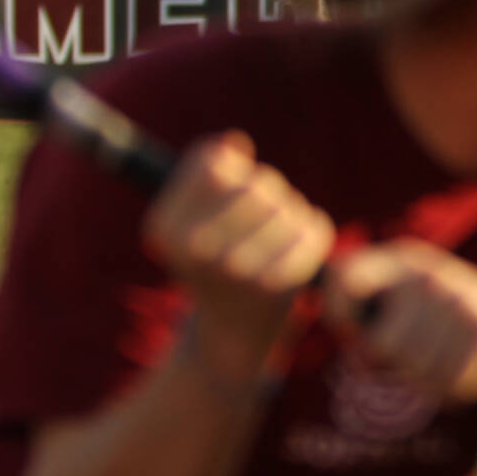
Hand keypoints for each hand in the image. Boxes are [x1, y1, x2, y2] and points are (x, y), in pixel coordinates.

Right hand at [147, 133, 334, 357]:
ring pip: (288, 204)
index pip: (213, 161)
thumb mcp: (190, 217)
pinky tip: (297, 252)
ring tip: (273, 241)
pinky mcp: (277, 284)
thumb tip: (233, 143)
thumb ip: (205, 171)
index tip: (225, 195)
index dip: (229, 169)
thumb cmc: (213, 261)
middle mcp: (193, 249)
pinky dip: (311, 233)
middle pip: (257, 183)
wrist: (231, 332)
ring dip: (288, 214)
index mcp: (163, 229)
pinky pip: (313, 228)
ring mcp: (235, 267)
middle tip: (257, 223)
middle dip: (265, 194)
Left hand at [321, 240, 476, 406]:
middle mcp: (432, 276)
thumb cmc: (456, 333)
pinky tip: (476, 371)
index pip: (346, 278)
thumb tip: (341, 319)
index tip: (354, 330)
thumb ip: (371, 307)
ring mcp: (459, 303)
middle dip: (398, 363)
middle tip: (426, 355)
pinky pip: (448, 383)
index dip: (341, 312)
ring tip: (454, 361)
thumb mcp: (414, 305)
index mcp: (410, 261)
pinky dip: (459, 388)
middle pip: (379, 344)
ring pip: (413, 368)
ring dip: (430, 378)